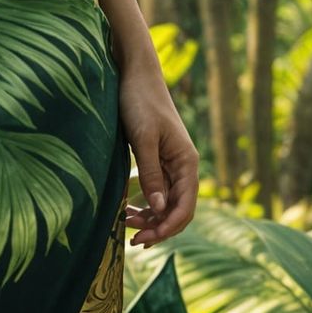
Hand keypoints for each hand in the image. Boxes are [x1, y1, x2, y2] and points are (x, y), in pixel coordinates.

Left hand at [118, 54, 198, 246]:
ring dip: (149, 217)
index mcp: (187, 162)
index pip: (185, 207)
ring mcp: (170, 163)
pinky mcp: (156, 159)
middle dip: (157, 227)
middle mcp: (183, 166)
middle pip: (177, 209)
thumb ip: (151, 173)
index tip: (142, 237)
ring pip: (166, 202)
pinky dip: (144, 203)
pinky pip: (155, 190)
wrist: (133, 73)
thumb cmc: (139, 101)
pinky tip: (126, 209)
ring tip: (124, 224)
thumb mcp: (143, 138)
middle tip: (130, 239)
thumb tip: (159, 209)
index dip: (167, 228)